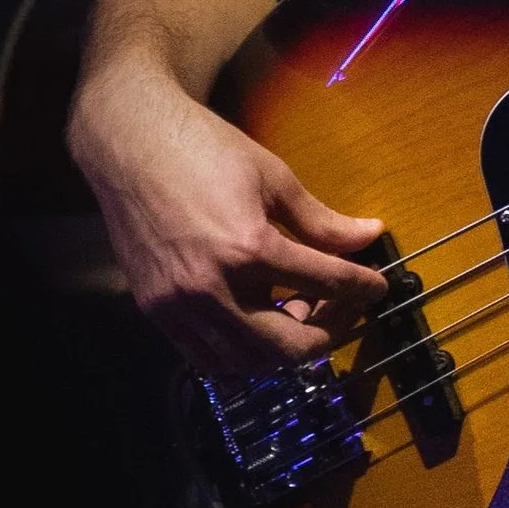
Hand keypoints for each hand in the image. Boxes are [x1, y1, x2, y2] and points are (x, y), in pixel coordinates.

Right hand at [70, 69, 391, 376]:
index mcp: (249, 247)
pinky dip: (239, 355)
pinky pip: (206, 359)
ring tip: (297, 312)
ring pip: (247, 364)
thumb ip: (320, 219)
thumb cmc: (204, 149)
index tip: (378, 287)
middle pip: (288, 346)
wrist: (130, 143)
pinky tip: (255, 325)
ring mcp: (180, 307)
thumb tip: (369, 236)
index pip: (325, 283)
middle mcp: (213, 288)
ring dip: (282, 349)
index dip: (362, 287)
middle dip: (327, 334)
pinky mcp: (156, 311)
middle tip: (340, 310)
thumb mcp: (273, 177)